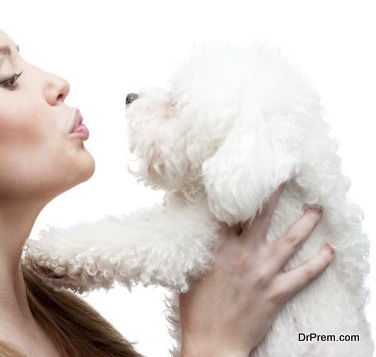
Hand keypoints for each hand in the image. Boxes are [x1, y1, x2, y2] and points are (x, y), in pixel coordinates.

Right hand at [179, 183, 333, 356]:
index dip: (239, 193)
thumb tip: (193, 230)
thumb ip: (195, 249)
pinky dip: (319, 262)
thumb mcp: (187, 272)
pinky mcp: (276, 293)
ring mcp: (262, 273)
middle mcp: (243, 255)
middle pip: (262, 217)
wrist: (212, 343)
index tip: (246, 178)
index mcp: (218, 248)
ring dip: (305, 222)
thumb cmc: (195, 311)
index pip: (230, 212)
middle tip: (285, 178)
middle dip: (274, 195)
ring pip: (290, 240)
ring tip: (317, 207)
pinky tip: (330, 251)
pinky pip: (303, 274)